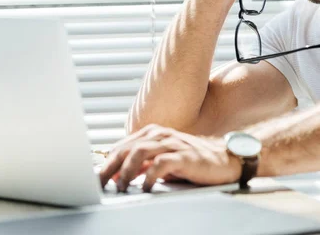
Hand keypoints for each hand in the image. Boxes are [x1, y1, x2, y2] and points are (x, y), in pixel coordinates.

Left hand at [99, 124, 241, 191]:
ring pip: (140, 153)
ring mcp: (173, 143)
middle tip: (99, 184)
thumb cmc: (193, 160)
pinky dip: (148, 176)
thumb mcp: (164, 158)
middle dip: (109, 168)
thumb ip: (143, 162)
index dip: (106, 163)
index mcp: (153, 133)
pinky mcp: (184, 156)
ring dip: (126, 171)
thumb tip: (117, 173)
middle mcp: (161, 135)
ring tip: (121, 186)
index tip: (96, 178)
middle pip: (127, 149)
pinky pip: (160, 164)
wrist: (224, 159)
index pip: (122, 146)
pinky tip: (144, 186)